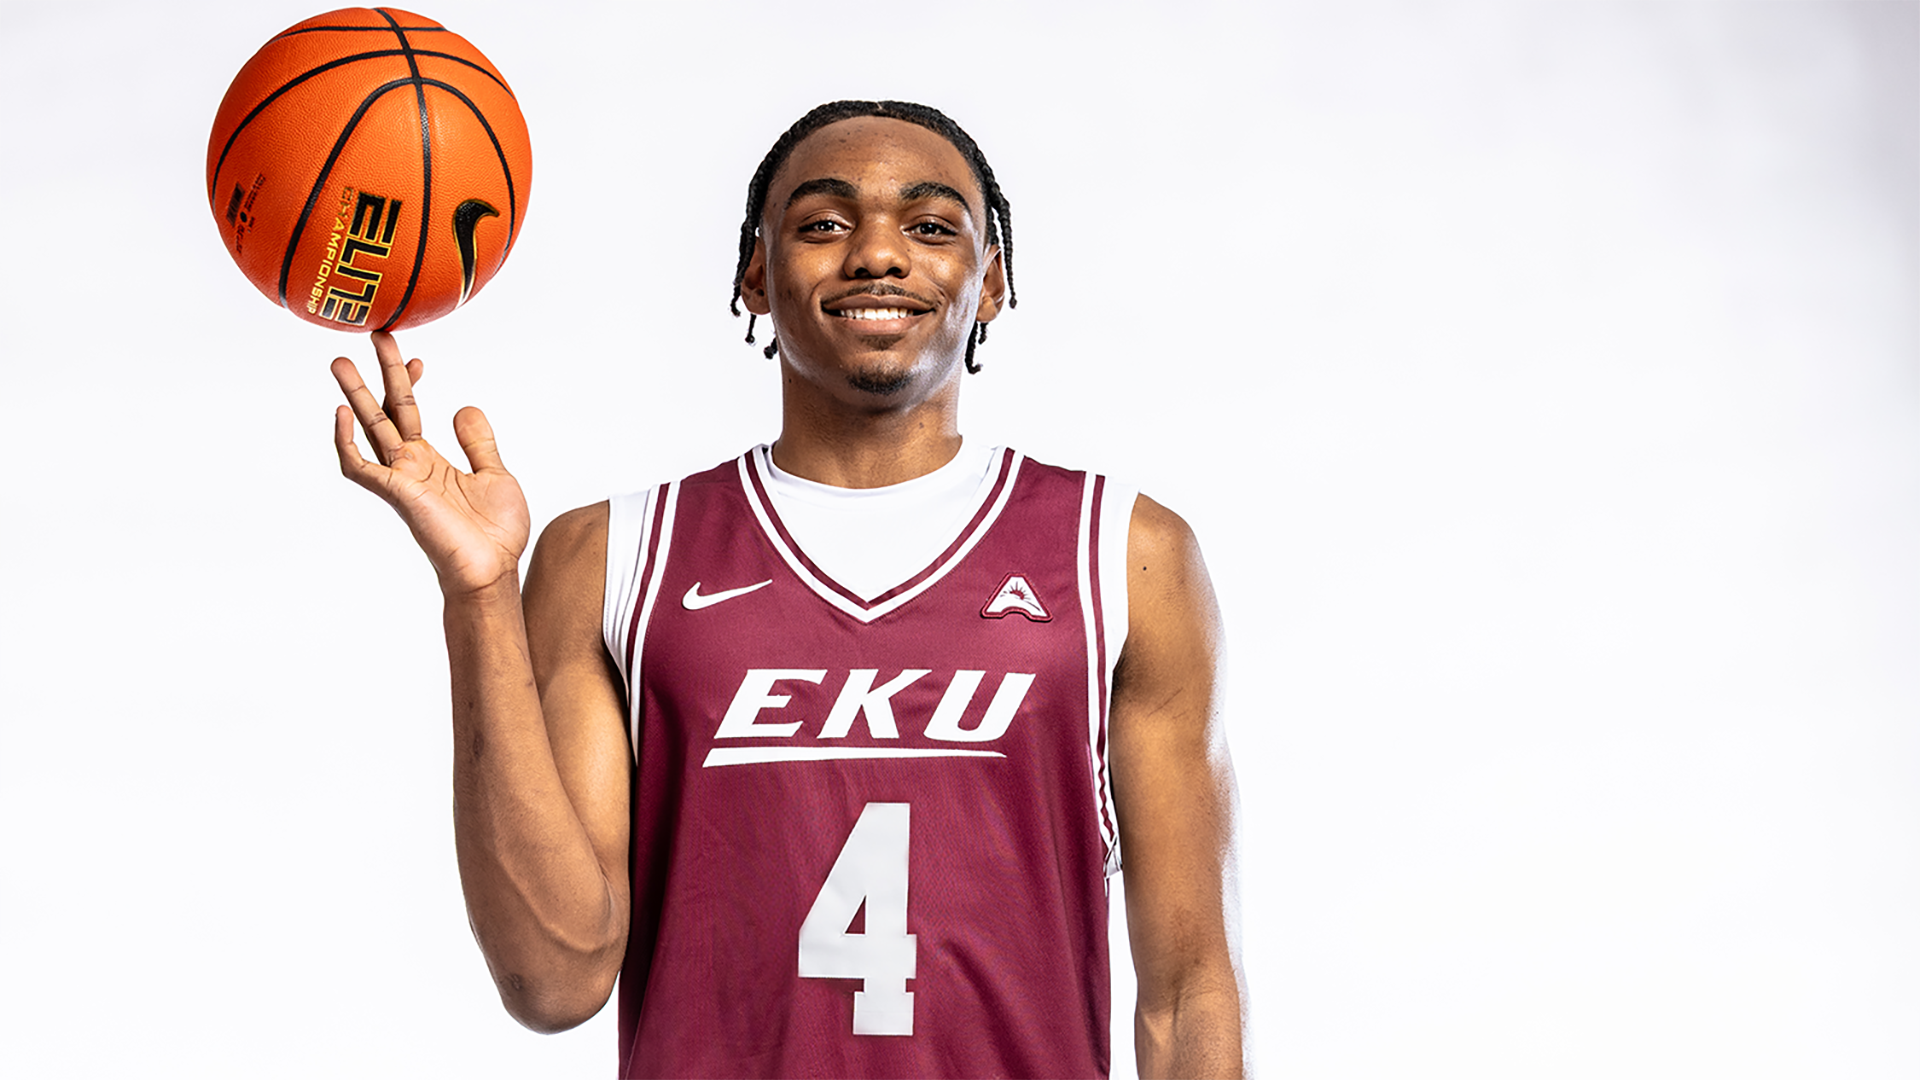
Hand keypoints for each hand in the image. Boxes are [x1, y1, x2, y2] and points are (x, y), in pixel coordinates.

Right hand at [333, 332, 530, 598]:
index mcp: (430, 461)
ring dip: (354, 397)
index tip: (416, 357)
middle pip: (385, 411)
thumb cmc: (494, 533)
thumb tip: (465, 407)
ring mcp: (400, 480)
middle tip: (373, 334)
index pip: (409, 412)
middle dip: (378, 374)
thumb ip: (478, 443)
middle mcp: (409, 466)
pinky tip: (341, 415)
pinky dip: (346, 444)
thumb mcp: (495, 475)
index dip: (410, 382)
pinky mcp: (397, 495)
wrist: (493, 570)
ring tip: (339, 362)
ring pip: (368, 430)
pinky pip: (360, 468)